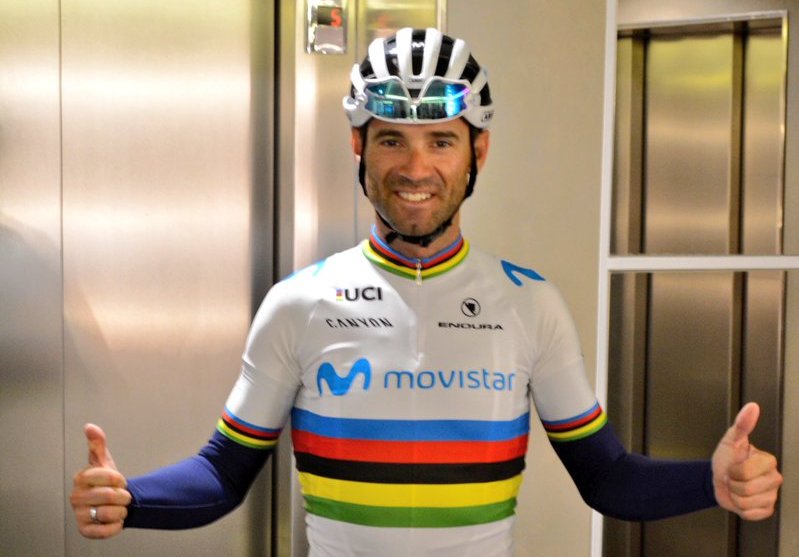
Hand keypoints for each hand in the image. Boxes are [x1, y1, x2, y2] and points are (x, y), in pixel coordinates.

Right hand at [70, 424, 131, 538]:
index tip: (120, 480)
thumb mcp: (104, 461)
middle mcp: (76, 497)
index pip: (108, 476)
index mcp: (81, 478)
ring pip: (110, 512)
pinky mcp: (85, 530)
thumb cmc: (106, 481)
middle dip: (123, 495)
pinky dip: (115, 526)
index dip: (119, 479)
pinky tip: (115, 520)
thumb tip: (90, 427)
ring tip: (118, 507)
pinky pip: (105, 531)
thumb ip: (98, 444)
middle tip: (122, 496)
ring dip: (121, 510)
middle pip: (110, 495)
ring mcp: (79, 514)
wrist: (111, 502)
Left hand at [712, 402, 782, 519]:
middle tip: (732, 477)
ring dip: (734, 496)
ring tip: (736, 487)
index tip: (732, 466)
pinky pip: (750, 514)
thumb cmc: (727, 459)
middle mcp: (775, 478)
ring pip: (746, 503)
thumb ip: (742, 424)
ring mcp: (772, 496)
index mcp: (768, 461)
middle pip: (746, 489)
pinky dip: (740, 509)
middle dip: (732, 483)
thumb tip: (752, 406)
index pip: (746, 472)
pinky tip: (741, 499)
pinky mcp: (767, 510)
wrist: (719, 479)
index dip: (733, 471)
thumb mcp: (731, 440)